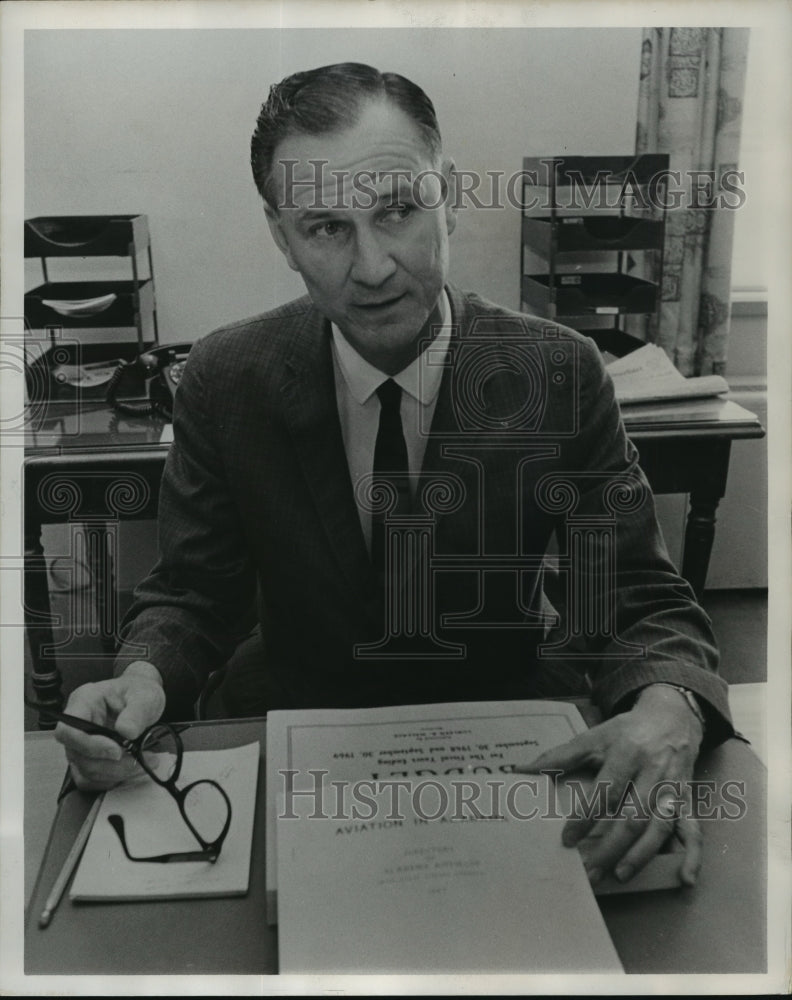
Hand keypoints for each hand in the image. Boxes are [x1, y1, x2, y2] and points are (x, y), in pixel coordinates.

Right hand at [54, 661, 165, 790]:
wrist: (143, 699)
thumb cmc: (139, 692)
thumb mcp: (145, 695)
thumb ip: (137, 712)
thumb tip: (126, 732)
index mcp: (84, 701)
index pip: (69, 730)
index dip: (89, 745)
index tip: (118, 751)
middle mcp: (77, 723)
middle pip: (77, 755)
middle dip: (110, 764)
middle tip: (139, 759)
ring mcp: (80, 743)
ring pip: (85, 771)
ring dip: (115, 774)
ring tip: (143, 763)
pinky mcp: (88, 758)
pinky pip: (92, 779)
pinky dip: (112, 780)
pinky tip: (132, 771)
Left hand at [515, 684, 703, 886]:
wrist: (671, 717)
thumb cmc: (626, 731)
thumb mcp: (593, 737)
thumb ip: (558, 756)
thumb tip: (521, 771)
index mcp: (626, 754)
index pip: (605, 791)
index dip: (586, 817)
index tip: (567, 839)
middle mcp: (652, 773)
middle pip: (633, 816)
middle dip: (611, 847)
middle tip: (590, 871)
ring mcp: (672, 790)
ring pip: (659, 827)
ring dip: (640, 856)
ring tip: (619, 875)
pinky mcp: (686, 801)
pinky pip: (693, 831)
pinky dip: (692, 857)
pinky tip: (685, 879)